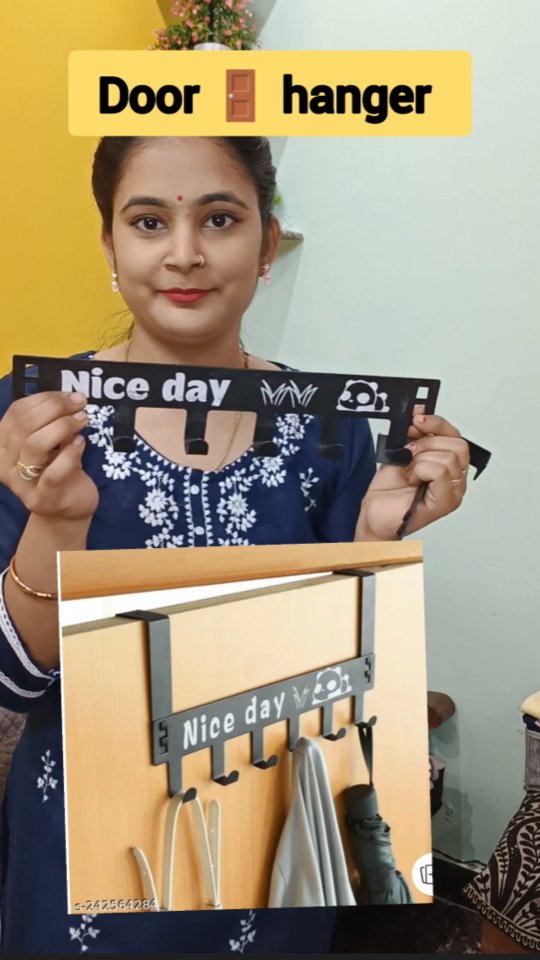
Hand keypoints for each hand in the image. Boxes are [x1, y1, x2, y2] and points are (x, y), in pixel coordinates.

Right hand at [0, 391, 98, 520]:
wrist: (69, 508)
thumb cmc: (60, 469)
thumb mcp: (52, 441)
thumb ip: (52, 421)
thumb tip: (69, 397)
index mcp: (2, 443)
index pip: (17, 412)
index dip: (45, 398)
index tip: (71, 395)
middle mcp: (4, 463)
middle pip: (24, 426)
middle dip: (55, 409)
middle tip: (80, 405)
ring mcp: (20, 484)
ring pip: (34, 445)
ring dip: (63, 427)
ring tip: (82, 421)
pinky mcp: (41, 499)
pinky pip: (53, 473)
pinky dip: (69, 454)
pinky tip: (81, 444)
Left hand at [356, 410, 469, 540]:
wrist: (375, 514)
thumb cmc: (389, 490)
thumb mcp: (401, 451)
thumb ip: (414, 432)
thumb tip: (420, 410)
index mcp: (450, 464)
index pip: (456, 435)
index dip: (436, 423)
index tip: (415, 420)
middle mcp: (456, 478)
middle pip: (458, 444)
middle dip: (427, 442)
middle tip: (409, 452)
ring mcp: (454, 492)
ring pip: (449, 457)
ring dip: (421, 459)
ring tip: (409, 470)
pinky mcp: (446, 502)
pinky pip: (441, 472)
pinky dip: (421, 470)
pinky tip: (411, 479)